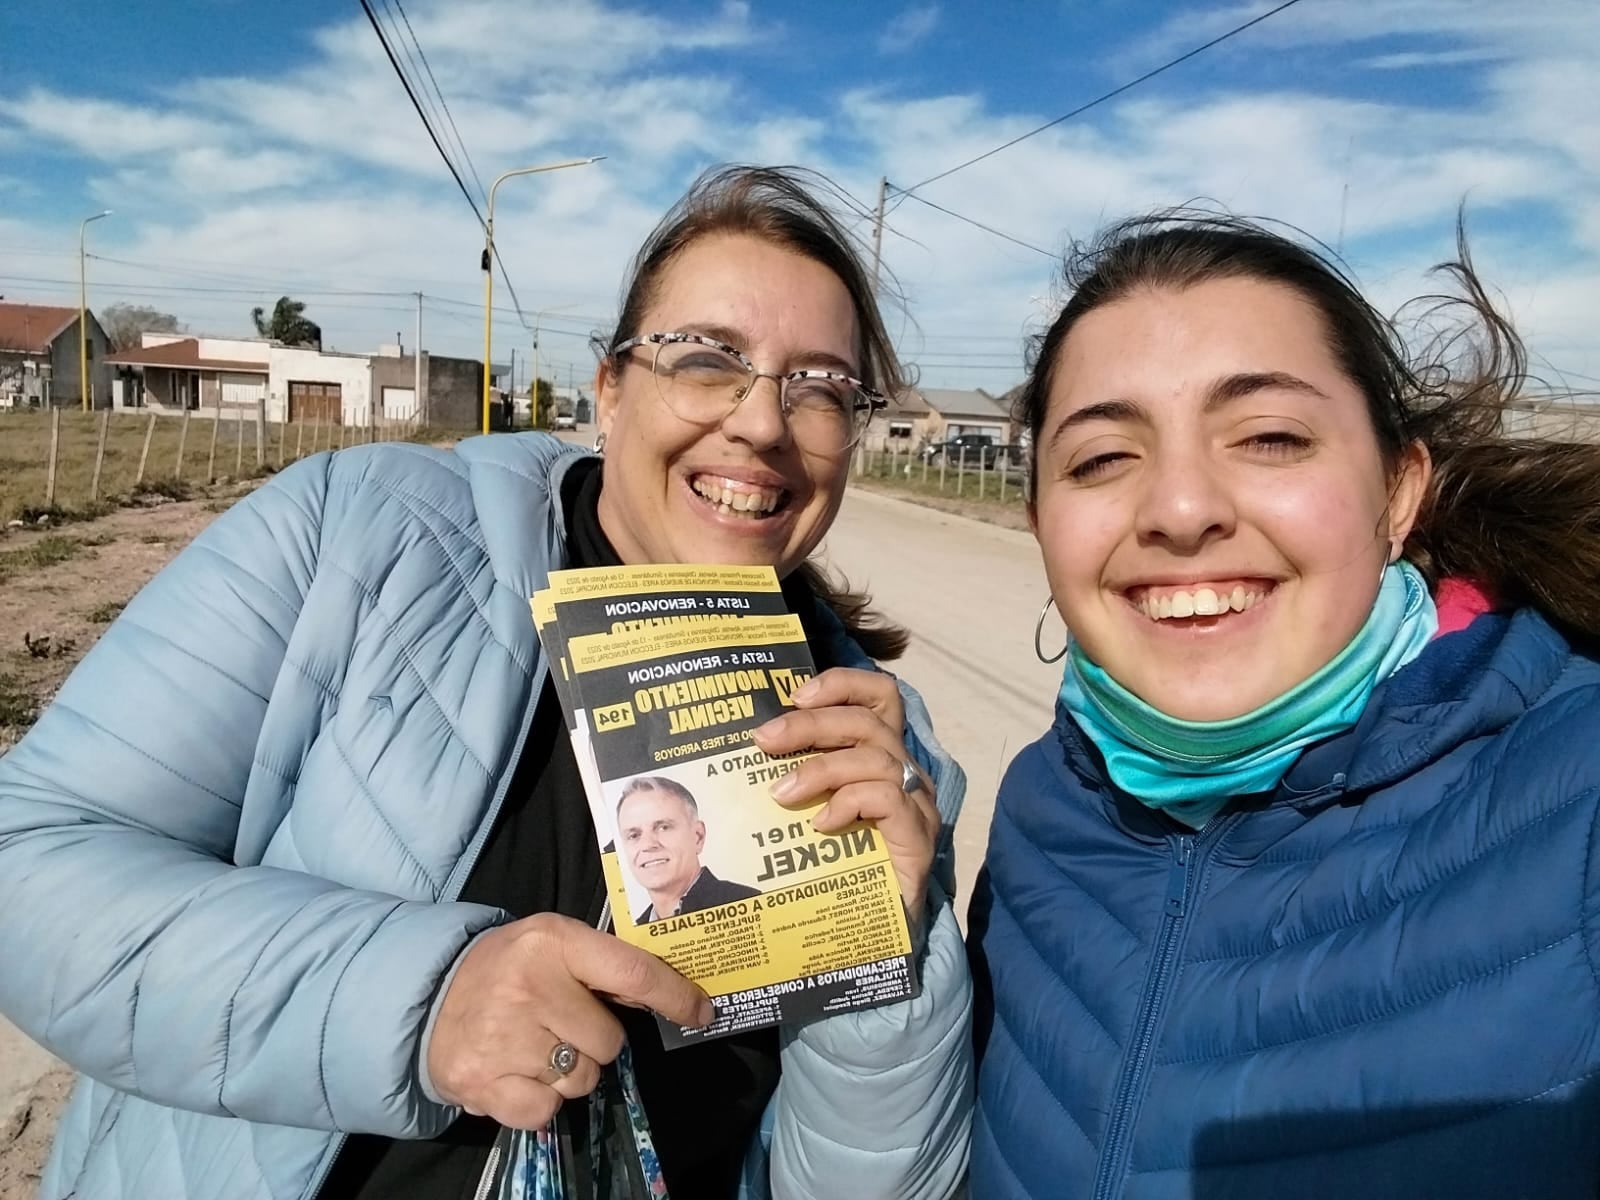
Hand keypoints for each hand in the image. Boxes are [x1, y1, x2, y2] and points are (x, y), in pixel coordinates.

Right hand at [426, 913, 711, 1128]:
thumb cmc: (508, 968)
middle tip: (560, 1024)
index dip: (675, 996)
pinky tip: (518, 1072)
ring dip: (568, 1071)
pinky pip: (548, 1111)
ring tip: (535, 1046)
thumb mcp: (553, 945)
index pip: (633, 973)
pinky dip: (540, 1101)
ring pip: (583, 1079)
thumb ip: (603, 966)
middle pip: (610, 1042)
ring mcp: (505, 1037)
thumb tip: (670, 997)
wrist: (428, 997)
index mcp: (554, 942)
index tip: (701, 1012)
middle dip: (594, 1040)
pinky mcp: (484, 1082)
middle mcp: (530, 986)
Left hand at [752, 667, 938, 924]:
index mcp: (881, 757)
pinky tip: (821, 825)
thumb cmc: (838, 868)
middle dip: (811, 724)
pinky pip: (888, 798)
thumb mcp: (813, 810)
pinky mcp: (919, 837)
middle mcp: (906, 773)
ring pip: (874, 758)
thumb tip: (746, 747)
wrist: (875, 935)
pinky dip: (848, 803)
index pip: (880, 696)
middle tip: (764, 740)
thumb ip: (799, 776)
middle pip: (866, 722)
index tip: (795, 696)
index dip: (842, 684)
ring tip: (780, 795)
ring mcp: (917, 805)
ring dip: (820, 769)